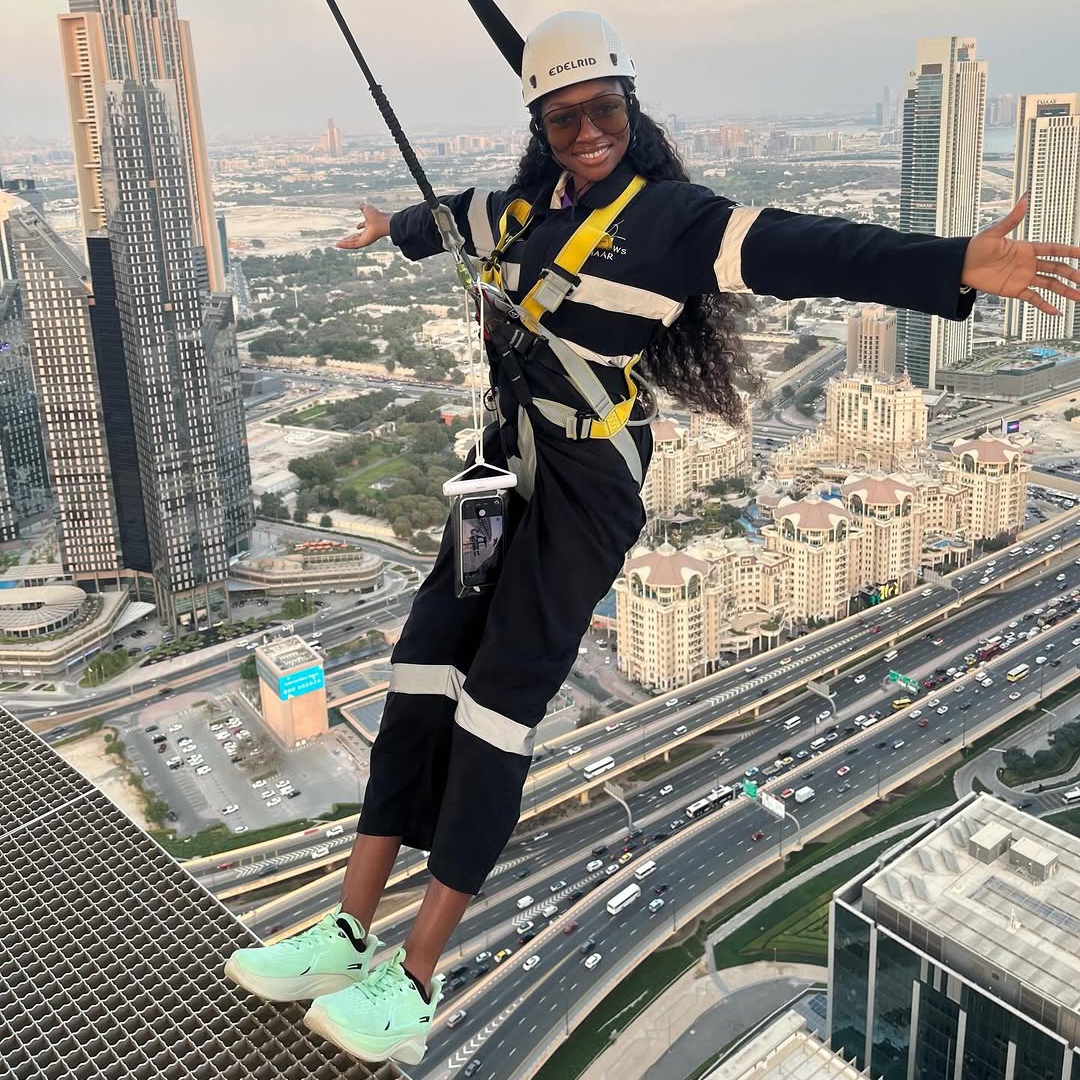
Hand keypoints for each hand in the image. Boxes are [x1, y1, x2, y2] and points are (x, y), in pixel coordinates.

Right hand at [335, 201, 391, 249]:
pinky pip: (353, 245)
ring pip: (353, 242)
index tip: (357, 226)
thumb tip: (360, 205)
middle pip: (356, 237)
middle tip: (342, 240)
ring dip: (345, 243)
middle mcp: (368, 233)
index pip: (364, 227)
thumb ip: (363, 207)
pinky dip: (346, 245)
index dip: (360, 226)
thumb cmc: (377, 216)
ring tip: (337, 244)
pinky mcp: (363, 243)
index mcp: (370, 225)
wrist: (381, 222)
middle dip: (349, 239)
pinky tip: (338, 245)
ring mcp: (365, 239)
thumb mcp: (367, 209)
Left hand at [961, 193, 1079, 315]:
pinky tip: (1056, 311)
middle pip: (1057, 268)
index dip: (1070, 251)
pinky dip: (1044, 305)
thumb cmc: (974, 247)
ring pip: (1050, 284)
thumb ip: (1011, 219)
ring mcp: (1023, 277)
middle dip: (1073, 274)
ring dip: (1065, 290)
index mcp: (1027, 248)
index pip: (1054, 249)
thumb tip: (1023, 200)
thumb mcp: (993, 233)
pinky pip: (1033, 298)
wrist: (960, 266)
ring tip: (1078, 296)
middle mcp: (1029, 263)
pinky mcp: (1015, 290)